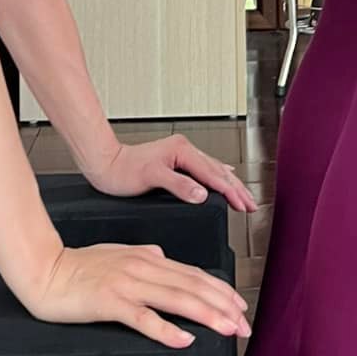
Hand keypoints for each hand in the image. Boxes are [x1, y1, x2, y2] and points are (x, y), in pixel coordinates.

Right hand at [28, 241, 250, 350]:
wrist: (44, 271)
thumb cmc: (78, 265)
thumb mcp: (116, 253)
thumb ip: (142, 255)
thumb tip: (162, 256)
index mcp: (147, 258)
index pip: (193, 274)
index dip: (220, 290)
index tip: (240, 306)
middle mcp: (142, 268)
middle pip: (192, 286)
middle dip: (223, 306)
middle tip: (246, 325)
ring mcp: (127, 284)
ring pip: (176, 299)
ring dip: (207, 315)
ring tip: (229, 329)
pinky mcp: (110, 302)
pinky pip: (143, 318)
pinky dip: (166, 330)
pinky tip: (185, 340)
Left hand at [88, 136, 257, 213]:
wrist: (106, 164)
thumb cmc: (123, 172)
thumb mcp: (152, 178)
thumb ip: (179, 185)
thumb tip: (201, 194)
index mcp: (182, 151)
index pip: (213, 175)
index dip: (231, 192)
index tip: (243, 205)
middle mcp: (184, 150)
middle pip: (218, 171)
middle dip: (237, 189)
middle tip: (251, 205)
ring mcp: (181, 155)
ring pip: (213, 170)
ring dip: (230, 184)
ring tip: (244, 197)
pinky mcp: (176, 162)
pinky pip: (204, 169)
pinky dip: (217, 177)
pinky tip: (222, 179)